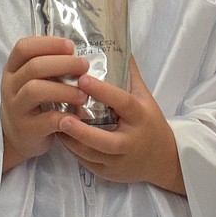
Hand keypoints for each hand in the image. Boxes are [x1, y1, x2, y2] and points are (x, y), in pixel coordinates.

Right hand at [0, 36, 88, 171]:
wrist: (15, 138)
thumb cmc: (32, 103)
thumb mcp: (33, 81)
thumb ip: (49, 68)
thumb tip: (78, 57)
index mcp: (13, 69)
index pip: (24, 48)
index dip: (48, 43)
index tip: (70, 46)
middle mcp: (10, 86)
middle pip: (34, 67)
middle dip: (63, 63)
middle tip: (84, 66)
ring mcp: (15, 108)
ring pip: (35, 90)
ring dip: (64, 90)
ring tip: (83, 94)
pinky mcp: (26, 128)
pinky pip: (46, 119)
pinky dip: (64, 116)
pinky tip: (77, 115)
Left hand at [56, 58, 184, 193]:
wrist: (163, 160)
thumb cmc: (150, 123)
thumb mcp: (145, 98)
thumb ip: (130, 74)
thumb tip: (118, 44)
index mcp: (140, 118)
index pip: (122, 103)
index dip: (103, 91)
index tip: (83, 78)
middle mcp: (130, 142)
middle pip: (105, 140)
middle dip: (82, 131)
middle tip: (61, 117)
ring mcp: (119, 161)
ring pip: (91, 154)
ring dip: (71, 141)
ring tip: (53, 124)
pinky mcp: (108, 172)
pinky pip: (86, 162)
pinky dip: (72, 150)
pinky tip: (59, 136)